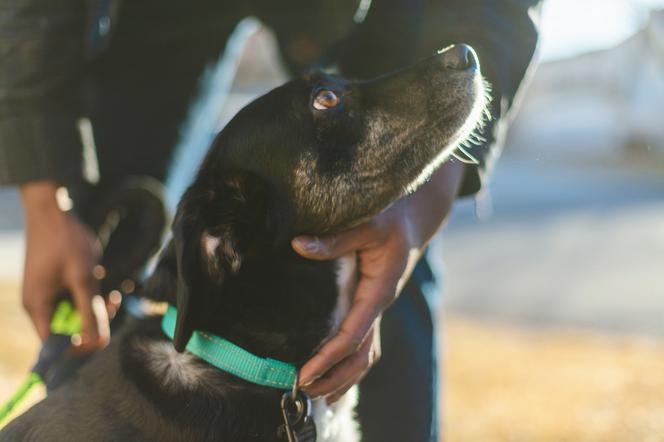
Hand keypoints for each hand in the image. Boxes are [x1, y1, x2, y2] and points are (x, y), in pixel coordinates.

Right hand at [20, 182, 109, 351]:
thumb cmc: (64, 241)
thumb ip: (90, 312)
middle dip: (93, 319)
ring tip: (106, 284)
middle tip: (112, 301)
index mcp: (37, 307)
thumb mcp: (83, 278)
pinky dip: (89, 292)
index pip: (55, 345)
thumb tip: (99, 342)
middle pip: (68, 329)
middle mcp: (38, 305)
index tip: (102, 334)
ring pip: (74, 313)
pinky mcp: (55, 285)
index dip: (79, 345)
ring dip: (94, 304)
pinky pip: (74, 299)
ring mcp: (46, 295)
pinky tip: (97, 275)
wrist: (53, 211)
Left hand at [292, 160, 464, 403]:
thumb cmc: (393, 219)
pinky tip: (335, 374)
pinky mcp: (371, 304)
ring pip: (365, 353)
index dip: (327, 357)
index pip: (352, 334)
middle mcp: (379, 305)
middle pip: (361, 355)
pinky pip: (364, 342)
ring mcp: (376, 307)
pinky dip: (350, 362)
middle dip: (334, 376)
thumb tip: (298, 245)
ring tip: (319, 396)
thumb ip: (335, 239)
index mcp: (379, 291)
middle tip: (303, 392)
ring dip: (344, 377)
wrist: (414, 219)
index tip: (304, 373)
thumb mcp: (368, 223)